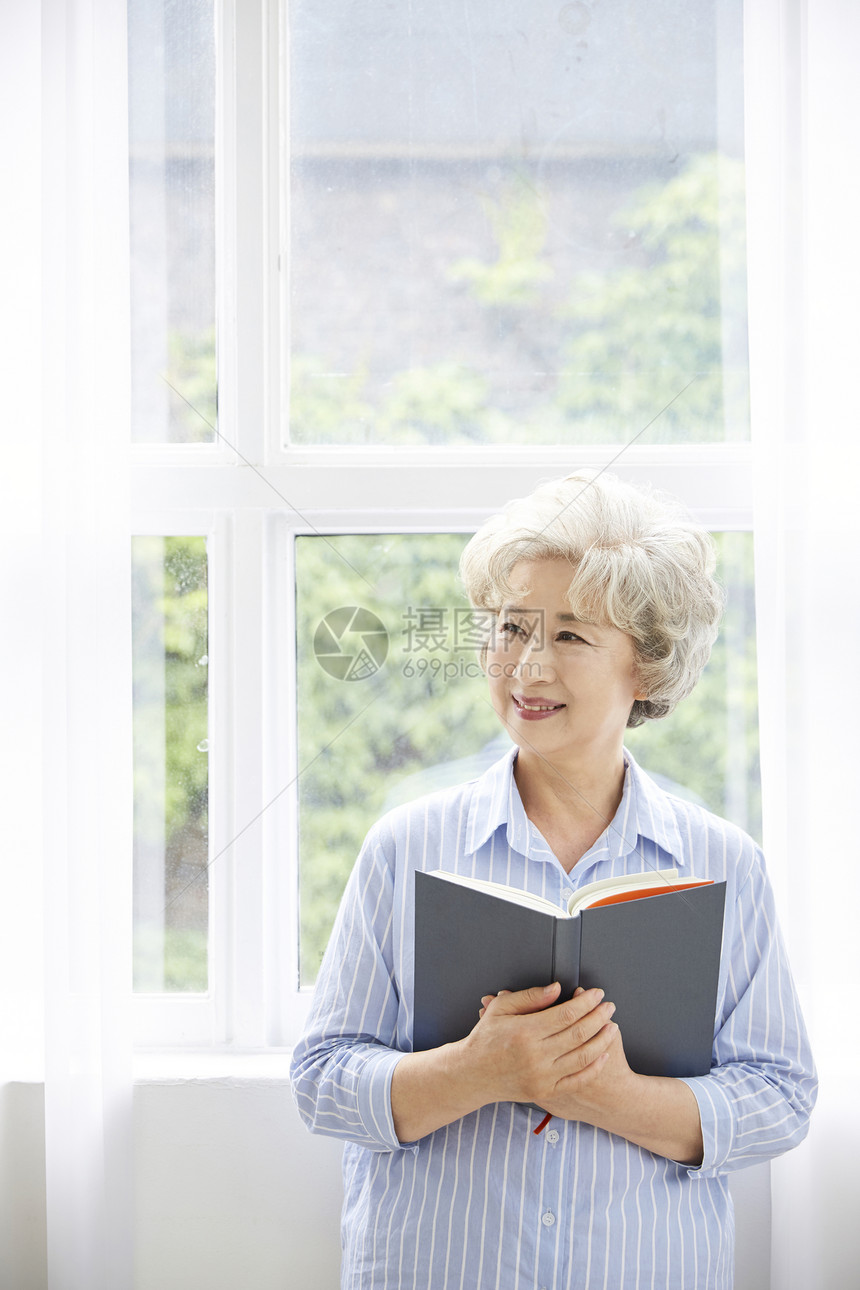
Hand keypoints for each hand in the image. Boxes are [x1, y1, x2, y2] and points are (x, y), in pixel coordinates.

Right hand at [463, 982, 622, 1112]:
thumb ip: (530, 997)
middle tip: (609, 1006)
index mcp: (525, 1031)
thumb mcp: (501, 1008)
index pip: (566, 1013)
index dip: (586, 1002)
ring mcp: (542, 1076)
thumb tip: (557, 988)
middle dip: (599, 1017)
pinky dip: (593, 1067)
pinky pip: (576, 1079)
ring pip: (582, 1057)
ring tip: (612, 1026)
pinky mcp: (545, 1091)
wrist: (473, 1075)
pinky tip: (602, 1054)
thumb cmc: (486, 1037)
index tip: (597, 994)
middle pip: (578, 1033)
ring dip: (602, 1040)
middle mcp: (535, 1055)